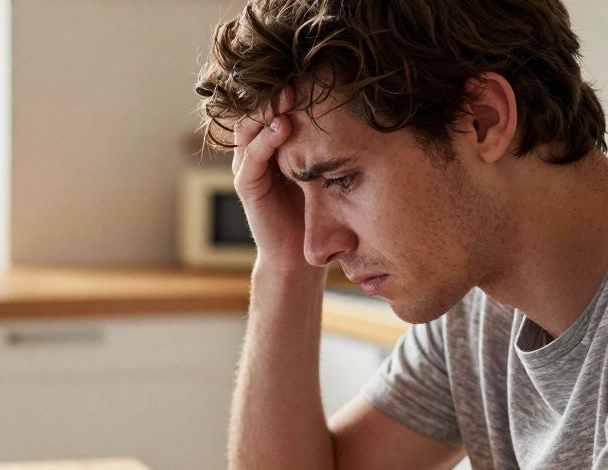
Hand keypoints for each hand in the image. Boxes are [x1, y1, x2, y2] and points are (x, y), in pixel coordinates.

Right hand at [231, 87, 308, 271]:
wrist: (300, 257)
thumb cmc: (318, 212)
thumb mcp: (325, 170)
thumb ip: (326, 144)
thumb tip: (360, 110)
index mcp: (273, 147)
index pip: (272, 109)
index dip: (285, 91)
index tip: (309, 74)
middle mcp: (257, 155)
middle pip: (255, 113)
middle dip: (273, 94)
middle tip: (295, 76)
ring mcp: (249, 170)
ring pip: (248, 130)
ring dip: (266, 111)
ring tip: (287, 95)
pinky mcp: (247, 188)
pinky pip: (251, 158)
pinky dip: (265, 140)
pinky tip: (283, 127)